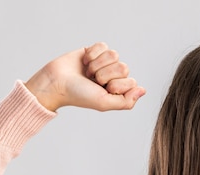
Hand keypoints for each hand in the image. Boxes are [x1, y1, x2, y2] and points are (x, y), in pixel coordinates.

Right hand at [25, 42, 145, 111]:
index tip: (103, 90)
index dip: (116, 85)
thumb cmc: (79, 95)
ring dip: (98, 64)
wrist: (57, 82)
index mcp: (118, 90)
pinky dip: (92, 54)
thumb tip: (143, 90)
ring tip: (88, 72)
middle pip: (124, 67)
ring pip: (114, 55)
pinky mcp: (95, 51)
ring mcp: (104, 63)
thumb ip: (126, 101)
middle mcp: (113, 76)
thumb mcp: (104, 103)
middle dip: (105, 75)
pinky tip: (84, 62)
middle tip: (93, 81)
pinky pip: (103, 46)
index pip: (131, 81)